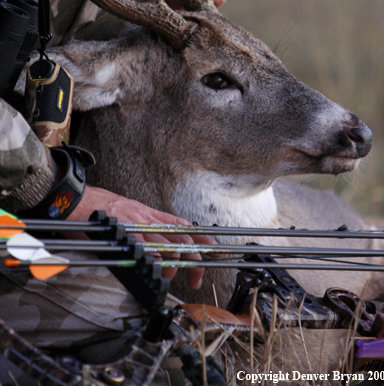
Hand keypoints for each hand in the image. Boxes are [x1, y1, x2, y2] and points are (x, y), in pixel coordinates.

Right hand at [68, 185, 216, 288]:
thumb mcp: (127, 211)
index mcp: (149, 214)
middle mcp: (147, 218)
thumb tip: (152, 243)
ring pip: (168, 246)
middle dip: (194, 260)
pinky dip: (155, 260)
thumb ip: (141, 225)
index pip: (183, 225)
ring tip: (170, 278)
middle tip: (195, 278)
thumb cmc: (97, 206)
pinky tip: (157, 268)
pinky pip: (146, 248)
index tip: (216, 250)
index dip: (203, 238)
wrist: (75, 198)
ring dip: (174, 266)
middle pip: (181, 240)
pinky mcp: (124, 233)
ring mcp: (137, 225)